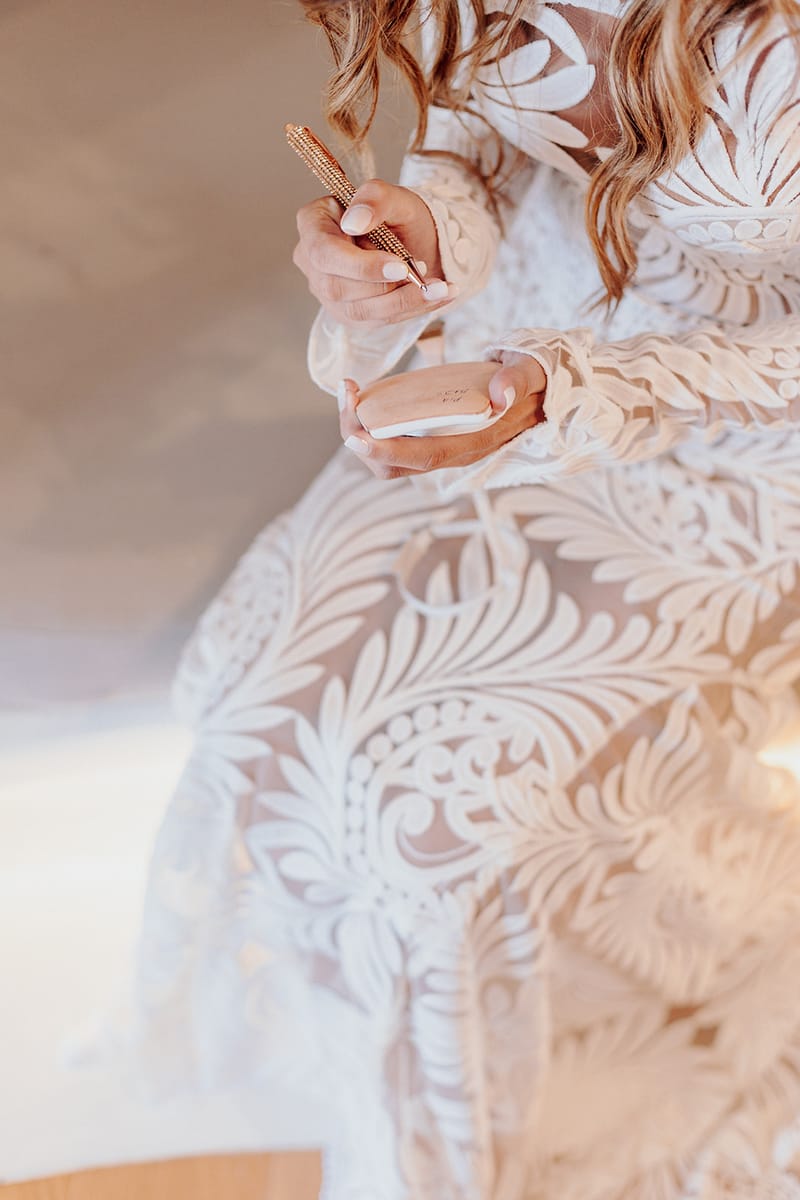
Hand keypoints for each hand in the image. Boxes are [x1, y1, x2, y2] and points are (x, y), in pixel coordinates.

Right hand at [293, 179, 458, 329]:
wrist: (415, 238)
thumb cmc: (398, 213)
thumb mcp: (394, 196)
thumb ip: (375, 199)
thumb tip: (355, 222)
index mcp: (313, 224)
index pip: (325, 254)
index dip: (361, 266)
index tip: (400, 266)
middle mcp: (314, 263)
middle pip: (339, 288)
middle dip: (387, 287)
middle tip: (428, 274)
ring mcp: (328, 293)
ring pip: (360, 311)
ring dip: (405, 302)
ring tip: (442, 288)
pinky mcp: (350, 314)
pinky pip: (379, 320)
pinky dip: (412, 309)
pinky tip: (438, 296)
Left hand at [338, 353, 546, 478]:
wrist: (538, 392)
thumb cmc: (532, 381)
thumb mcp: (530, 372)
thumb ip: (517, 379)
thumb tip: (501, 393)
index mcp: (475, 443)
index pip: (424, 456)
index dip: (386, 450)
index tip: (354, 435)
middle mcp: (453, 454)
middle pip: (394, 465)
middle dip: (360, 438)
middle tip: (347, 394)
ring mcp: (440, 449)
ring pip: (389, 458)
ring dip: (361, 431)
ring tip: (349, 392)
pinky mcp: (431, 438)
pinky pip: (393, 441)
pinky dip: (371, 424)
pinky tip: (363, 395)